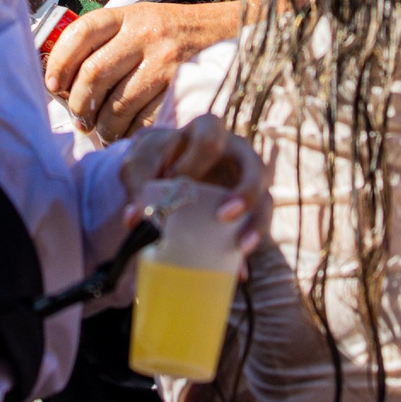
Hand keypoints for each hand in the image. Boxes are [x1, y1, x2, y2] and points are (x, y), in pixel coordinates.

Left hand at [48, 1, 243, 142]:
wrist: (230, 32)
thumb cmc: (174, 34)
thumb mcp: (140, 21)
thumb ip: (106, 42)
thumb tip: (64, 82)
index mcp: (129, 15)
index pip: (81, 33)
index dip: (59, 62)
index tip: (53, 85)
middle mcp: (146, 34)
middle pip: (93, 73)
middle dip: (79, 104)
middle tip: (80, 118)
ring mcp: (166, 62)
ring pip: (117, 105)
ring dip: (104, 127)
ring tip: (104, 131)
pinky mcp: (183, 89)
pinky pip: (145, 121)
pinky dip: (131, 134)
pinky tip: (129, 134)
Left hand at [118, 113, 271, 259]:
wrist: (161, 173)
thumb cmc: (153, 161)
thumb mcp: (139, 164)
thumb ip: (135, 184)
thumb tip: (135, 218)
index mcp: (208, 131)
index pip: (210, 136)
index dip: (194, 159)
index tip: (175, 178)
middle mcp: (236, 153)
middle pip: (255, 166)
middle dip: (244, 191)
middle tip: (224, 216)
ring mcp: (246, 182)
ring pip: (265, 199)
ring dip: (256, 223)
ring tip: (242, 247)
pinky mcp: (246, 211)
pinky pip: (254, 229)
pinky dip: (244, 252)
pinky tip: (238, 270)